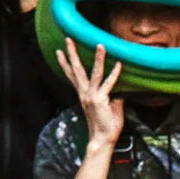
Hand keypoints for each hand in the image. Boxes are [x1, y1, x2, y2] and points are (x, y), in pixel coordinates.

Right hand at [57, 39, 124, 153]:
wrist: (103, 139)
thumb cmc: (105, 125)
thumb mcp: (108, 107)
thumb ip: (112, 96)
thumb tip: (121, 88)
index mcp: (83, 94)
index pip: (72, 76)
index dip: (65, 63)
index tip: (58, 52)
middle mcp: (84, 93)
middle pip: (76, 70)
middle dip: (72, 54)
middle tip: (68, 39)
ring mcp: (91, 95)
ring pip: (94, 73)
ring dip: (98, 58)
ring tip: (100, 45)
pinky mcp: (100, 99)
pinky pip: (108, 84)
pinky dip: (114, 74)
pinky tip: (118, 64)